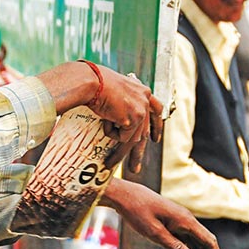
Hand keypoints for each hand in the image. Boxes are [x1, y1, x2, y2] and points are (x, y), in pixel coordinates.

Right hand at [38, 62, 163, 173]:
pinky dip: (110, 134)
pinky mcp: (133, 120)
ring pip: (132, 140)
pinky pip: (121, 137)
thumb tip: (119, 119)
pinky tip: (103, 122)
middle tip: (136, 167)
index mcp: (142, 90)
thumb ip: (122, 101)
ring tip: (109, 163)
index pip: (156, 110)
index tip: (154, 140)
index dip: (156, 126)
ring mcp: (141, 110)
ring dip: (120, 153)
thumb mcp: (114, 90)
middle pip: (145, 131)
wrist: (92, 81)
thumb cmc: (95, 82)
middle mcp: (145, 100)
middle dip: (138, 152)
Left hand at [101, 178, 222, 248]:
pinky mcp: (171, 222)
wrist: (125, 195)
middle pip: (204, 241)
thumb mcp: (154, 232)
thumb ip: (173, 246)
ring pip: (194, 240)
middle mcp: (186, 219)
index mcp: (185, 220)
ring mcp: (178, 220)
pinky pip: (184, 238)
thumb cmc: (137, 212)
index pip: (208, 240)